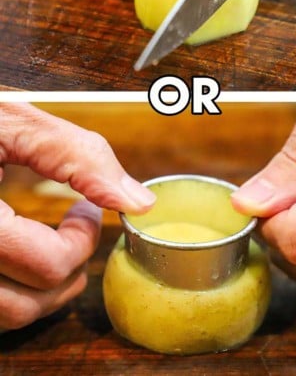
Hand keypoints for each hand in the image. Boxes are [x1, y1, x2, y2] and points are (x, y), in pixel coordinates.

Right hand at [0, 102, 154, 330]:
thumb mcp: (12, 122)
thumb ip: (78, 156)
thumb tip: (137, 201)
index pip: (47, 265)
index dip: (84, 239)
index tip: (87, 210)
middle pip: (26, 306)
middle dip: (69, 267)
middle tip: (77, 230)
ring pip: (4, 319)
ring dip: (43, 288)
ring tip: (54, 244)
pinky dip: (13, 291)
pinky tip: (19, 255)